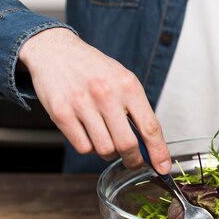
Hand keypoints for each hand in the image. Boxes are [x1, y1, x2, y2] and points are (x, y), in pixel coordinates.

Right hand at [18, 28, 170, 172]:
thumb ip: (138, 110)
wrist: (56, 51)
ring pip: (104, 149)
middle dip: (134, 160)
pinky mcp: (61, 114)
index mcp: (128, 85)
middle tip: (134, 161)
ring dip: (109, 153)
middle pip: (127, 144)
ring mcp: (82, 104)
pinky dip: (90, 148)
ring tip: (108, 139)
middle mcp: (106, 94)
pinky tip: (90, 134)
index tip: (162, 167)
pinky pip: (83, 147)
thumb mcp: (123, 80)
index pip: (150, 127)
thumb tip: (151, 145)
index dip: (158, 152)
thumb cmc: (94, 69)